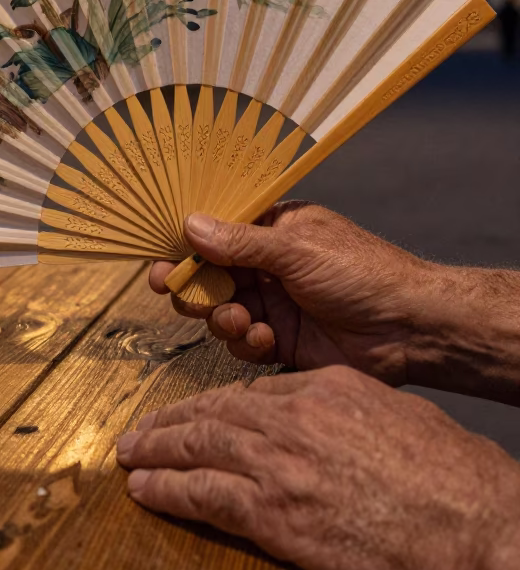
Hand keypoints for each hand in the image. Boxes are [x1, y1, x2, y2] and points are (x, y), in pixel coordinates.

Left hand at [117, 368, 519, 569]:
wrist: (472, 532)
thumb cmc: (456, 484)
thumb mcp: (403, 423)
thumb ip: (359, 418)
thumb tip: (341, 432)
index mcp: (329, 389)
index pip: (256, 393)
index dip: (219, 405)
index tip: (199, 414)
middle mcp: (295, 418)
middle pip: (216, 410)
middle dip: (173, 420)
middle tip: (143, 430)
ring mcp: (279, 463)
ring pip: (198, 445)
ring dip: (156, 450)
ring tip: (130, 454)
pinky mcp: (271, 513)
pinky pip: (201, 495)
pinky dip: (166, 491)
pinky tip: (143, 490)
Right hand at [150, 202, 437, 383]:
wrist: (409, 329)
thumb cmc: (362, 273)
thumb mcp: (297, 250)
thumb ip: (241, 243)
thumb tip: (190, 225)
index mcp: (275, 231)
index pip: (218, 233)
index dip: (186, 248)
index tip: (160, 263)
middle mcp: (270, 266)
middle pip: (211, 276)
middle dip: (195, 288)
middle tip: (181, 295)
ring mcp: (275, 305)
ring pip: (222, 312)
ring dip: (222, 318)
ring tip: (238, 320)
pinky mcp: (283, 342)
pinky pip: (243, 343)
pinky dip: (245, 343)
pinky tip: (264, 341)